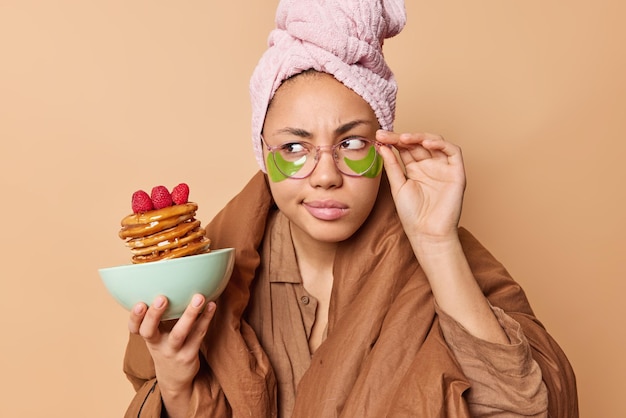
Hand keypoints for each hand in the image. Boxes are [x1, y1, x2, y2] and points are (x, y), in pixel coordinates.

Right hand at [128, 294, 215, 416]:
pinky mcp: (189, 356)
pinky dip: (205, 319)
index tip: (139, 303)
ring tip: (199, 298)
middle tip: (162, 298)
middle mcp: (157, 345)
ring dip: (189, 315)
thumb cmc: (166, 347)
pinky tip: (212, 305)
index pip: (135, 328)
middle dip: (154, 315)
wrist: (174, 379)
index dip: (134, 317)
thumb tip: (170, 280)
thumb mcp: (158, 334)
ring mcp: (173, 352)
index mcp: (148, 337)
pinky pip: (198, 335)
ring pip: (179, 334)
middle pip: (150, 332)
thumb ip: (160, 315)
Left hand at [377, 130, 465, 242]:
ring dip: (420, 137)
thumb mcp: (398, 186)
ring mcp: (443, 168)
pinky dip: (441, 144)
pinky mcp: (457, 173)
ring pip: (435, 143)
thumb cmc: (412, 214)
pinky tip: (426, 143)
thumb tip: (382, 146)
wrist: (427, 233)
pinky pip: (453, 151)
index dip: (393, 140)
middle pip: (417, 144)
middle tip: (386, 135)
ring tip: (404, 138)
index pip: (405, 149)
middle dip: (402, 137)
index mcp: (415, 169)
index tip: (379, 136)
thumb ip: (392, 165)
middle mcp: (429, 166)